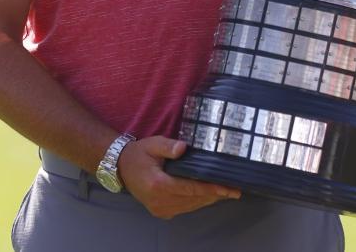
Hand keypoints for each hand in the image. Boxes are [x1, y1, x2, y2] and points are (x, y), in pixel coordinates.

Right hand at [116, 136, 239, 218]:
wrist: (121, 168)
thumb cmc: (139, 153)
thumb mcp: (152, 144)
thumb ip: (169, 146)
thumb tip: (184, 147)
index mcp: (159, 184)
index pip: (192, 189)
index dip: (213, 189)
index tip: (230, 189)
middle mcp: (160, 201)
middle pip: (194, 200)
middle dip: (215, 195)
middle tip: (234, 190)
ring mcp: (160, 209)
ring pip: (191, 207)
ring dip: (208, 200)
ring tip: (225, 192)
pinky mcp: (161, 212)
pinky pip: (184, 209)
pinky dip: (196, 203)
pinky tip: (207, 196)